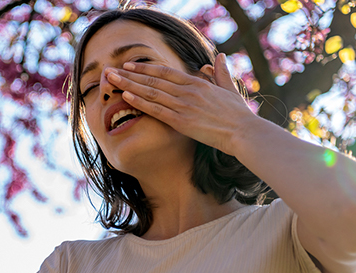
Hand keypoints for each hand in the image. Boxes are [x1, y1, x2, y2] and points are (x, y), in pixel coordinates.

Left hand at [104, 53, 258, 155]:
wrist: (244, 132)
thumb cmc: (238, 114)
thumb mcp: (229, 88)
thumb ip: (220, 72)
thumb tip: (218, 57)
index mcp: (197, 82)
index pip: (165, 71)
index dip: (145, 67)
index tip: (129, 65)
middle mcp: (187, 91)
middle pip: (153, 79)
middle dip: (129, 74)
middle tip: (111, 70)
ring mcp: (183, 105)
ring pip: (151, 92)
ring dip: (129, 85)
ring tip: (112, 80)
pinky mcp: (182, 121)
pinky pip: (156, 110)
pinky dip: (140, 102)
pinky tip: (126, 97)